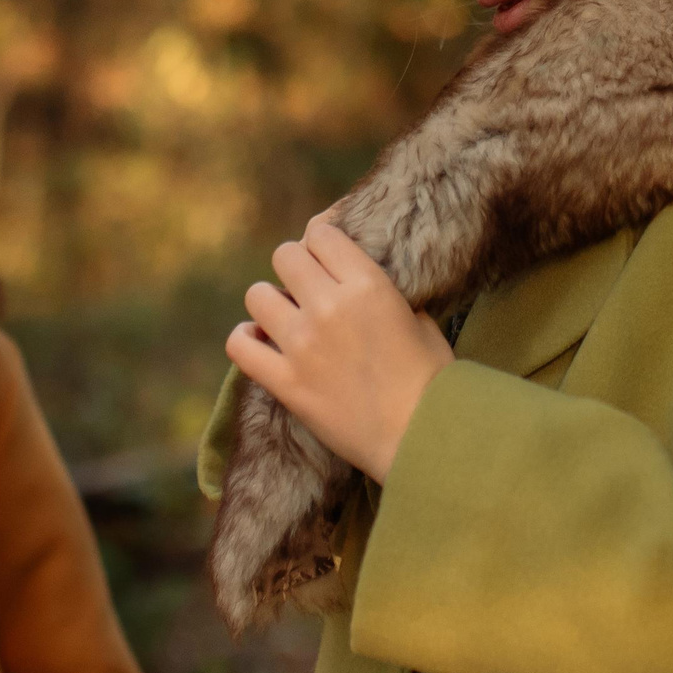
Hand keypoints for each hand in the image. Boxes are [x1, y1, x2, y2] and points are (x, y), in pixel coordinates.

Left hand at [226, 217, 453, 482]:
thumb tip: (360, 285)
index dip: (321, 243)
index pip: (321, 234)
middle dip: (295, 268)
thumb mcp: (420, 320)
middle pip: (285, 256)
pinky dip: (245, 339)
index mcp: (367, 285)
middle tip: (307, 289)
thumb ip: (386, 295)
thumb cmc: (432, 381)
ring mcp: (302, 345)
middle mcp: (329, 306)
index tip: (325, 257)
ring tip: (285, 318)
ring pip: (257, 295)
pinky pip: (239, 344)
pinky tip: (260, 342)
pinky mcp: (285, 382)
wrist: (422, 437)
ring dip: (270, 302)